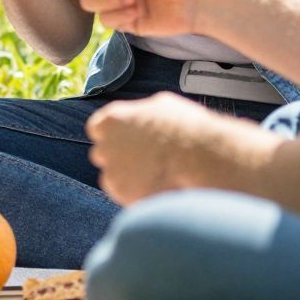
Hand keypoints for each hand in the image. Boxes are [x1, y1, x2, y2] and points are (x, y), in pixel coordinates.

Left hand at [86, 92, 251, 204]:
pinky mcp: (123, 194)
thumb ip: (142, 113)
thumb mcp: (162, 105)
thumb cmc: (186, 128)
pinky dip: (136, 192)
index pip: (98, 128)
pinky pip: (125, 194)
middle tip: (144, 158)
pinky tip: (157, 185)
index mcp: (112, 120)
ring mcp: (113, 172)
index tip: (127, 139)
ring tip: (156, 173)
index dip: (114, 134)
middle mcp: (106, 146)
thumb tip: (143, 116)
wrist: (201, 158)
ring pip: (113, 175)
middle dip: (119, 156)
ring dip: (128, 176)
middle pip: (103, 153)